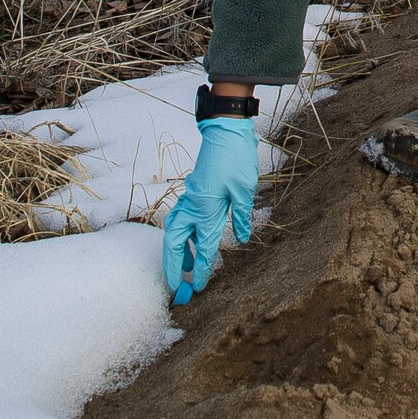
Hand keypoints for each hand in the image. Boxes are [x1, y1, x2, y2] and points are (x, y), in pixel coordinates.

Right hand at [162, 115, 259, 304]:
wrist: (225, 130)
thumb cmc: (236, 158)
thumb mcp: (245, 189)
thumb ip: (241, 215)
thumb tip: (242, 238)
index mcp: (207, 209)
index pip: (202, 248)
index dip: (199, 269)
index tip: (196, 288)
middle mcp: (194, 206)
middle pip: (175, 242)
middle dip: (172, 264)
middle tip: (176, 283)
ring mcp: (191, 197)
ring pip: (175, 229)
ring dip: (176, 249)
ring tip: (183, 265)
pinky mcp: (194, 189)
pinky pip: (181, 217)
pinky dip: (181, 232)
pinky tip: (190, 236)